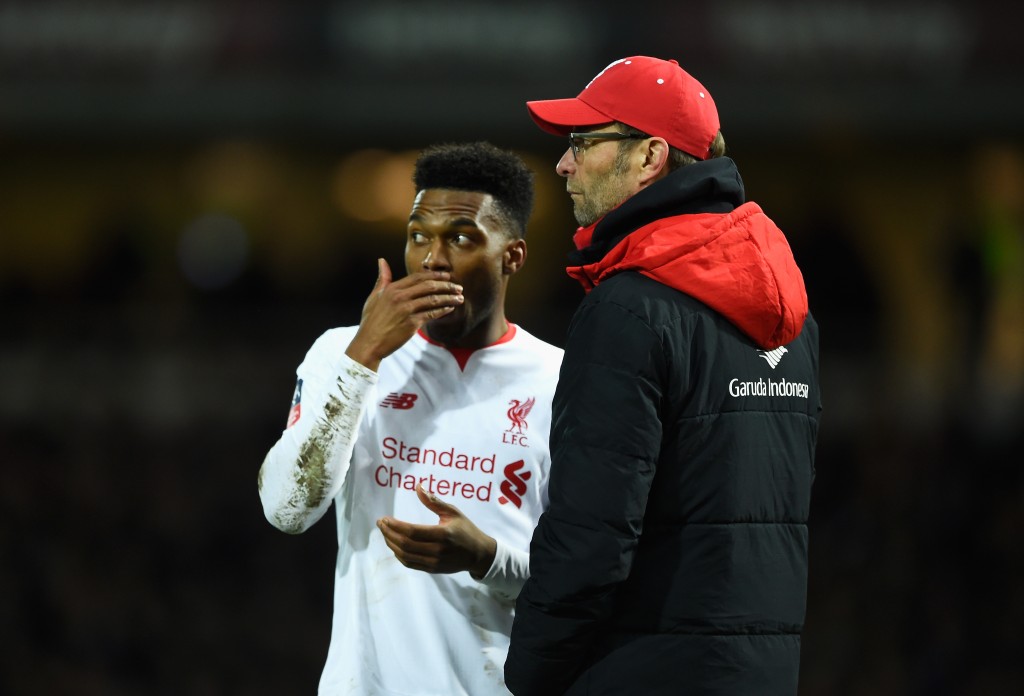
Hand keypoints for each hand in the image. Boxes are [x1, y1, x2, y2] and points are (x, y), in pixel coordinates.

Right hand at [345, 258, 463, 370]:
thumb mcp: (374, 296)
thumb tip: (382, 260)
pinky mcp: (412, 323)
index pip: (418, 277)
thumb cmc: (371, 321)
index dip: (435, 275)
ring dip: (449, 298)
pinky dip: (443, 310)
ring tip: (460, 298)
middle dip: (446, 285)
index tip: (446, 275)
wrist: (369, 343)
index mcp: (392, 289)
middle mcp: (400, 297)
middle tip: (458, 286)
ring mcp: (407, 310)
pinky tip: (450, 308)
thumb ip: (382, 278)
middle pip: (429, 286)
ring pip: (434, 299)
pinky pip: (432, 314)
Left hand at [377, 484, 496, 577]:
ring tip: (385, 533)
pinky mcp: (431, 569)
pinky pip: (410, 563)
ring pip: (404, 555)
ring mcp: (434, 562)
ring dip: (391, 544)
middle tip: (381, 524)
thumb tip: (418, 487)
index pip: (412, 532)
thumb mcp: (453, 512)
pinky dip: (399, 554)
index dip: (395, 525)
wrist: (478, 554)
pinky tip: (394, 544)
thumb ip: (434, 501)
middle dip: (388, 533)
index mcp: (443, 534)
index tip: (385, 518)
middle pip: (405, 544)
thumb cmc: (466, 529)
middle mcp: (437, 550)